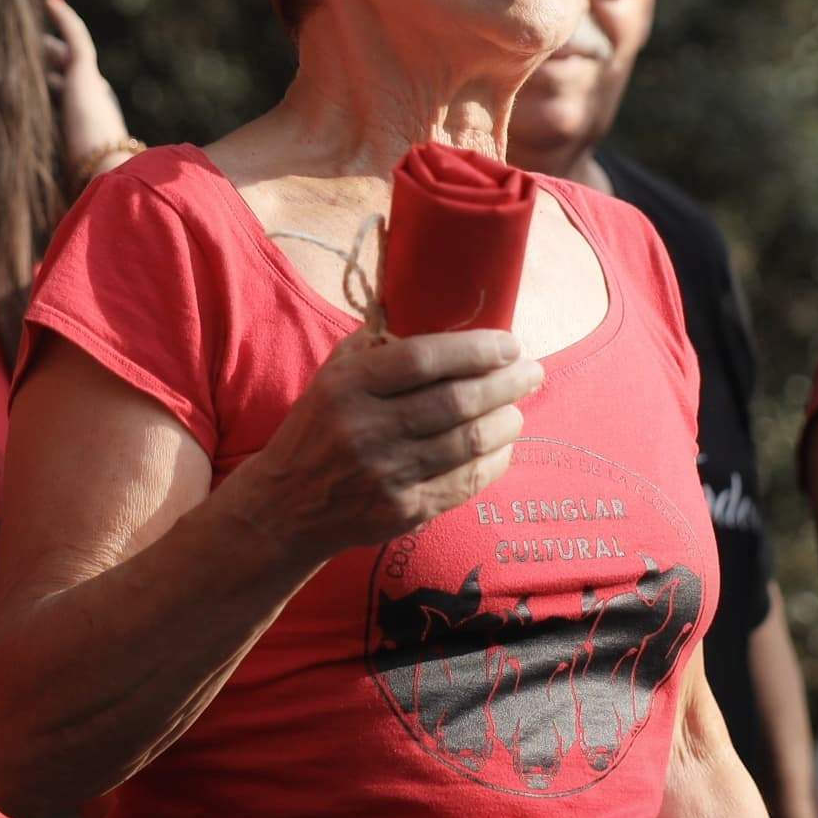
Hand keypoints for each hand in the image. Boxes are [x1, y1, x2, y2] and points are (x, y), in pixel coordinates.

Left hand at [44, 0, 133, 174]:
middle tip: (30, 47)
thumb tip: (57, 208)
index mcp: (94, 118)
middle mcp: (97, 96)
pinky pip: (75, 35)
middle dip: (50, 60)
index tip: (42, 78)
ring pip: (69, 52)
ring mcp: (93, 82)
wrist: (107, 170)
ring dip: (48, 41)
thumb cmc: (92, 179)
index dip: (55, 82)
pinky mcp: (86, 72)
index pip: (72, 95)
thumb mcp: (71, 173)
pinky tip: (50, 1)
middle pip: (69, 70)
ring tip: (29, 25)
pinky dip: (64, 18)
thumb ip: (66, 175)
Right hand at [224, 326, 537, 563]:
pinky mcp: (404, 510)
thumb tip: (432, 307)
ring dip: (506, 420)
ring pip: (469, 441)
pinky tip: (502, 445)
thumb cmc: (316, 428)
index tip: (509, 343)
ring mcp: (387, 474)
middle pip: (456, 400)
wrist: (286, 507)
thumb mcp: (330, 376)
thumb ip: (375, 344)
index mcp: (348, 386)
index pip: (423, 359)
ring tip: (517, 407)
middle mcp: (367, 429)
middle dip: (506, 382)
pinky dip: (494, 460)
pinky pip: (465, 482)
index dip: (475, 349)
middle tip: (532, 371)